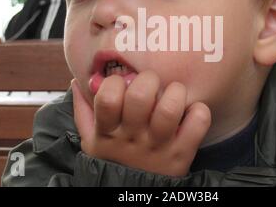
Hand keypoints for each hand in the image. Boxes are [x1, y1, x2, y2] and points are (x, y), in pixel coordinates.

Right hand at [71, 70, 210, 176]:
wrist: (132, 197)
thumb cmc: (113, 161)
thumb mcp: (91, 141)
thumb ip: (84, 111)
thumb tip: (77, 81)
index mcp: (108, 132)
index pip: (107, 97)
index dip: (115, 82)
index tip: (122, 84)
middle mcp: (133, 138)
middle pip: (140, 96)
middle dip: (148, 80)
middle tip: (152, 84)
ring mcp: (159, 147)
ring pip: (170, 108)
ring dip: (175, 92)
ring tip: (173, 94)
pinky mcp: (182, 154)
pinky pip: (197, 123)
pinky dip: (198, 112)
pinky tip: (191, 112)